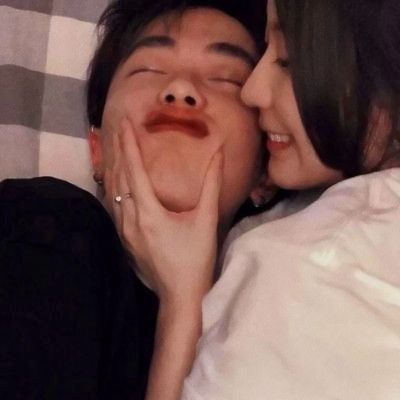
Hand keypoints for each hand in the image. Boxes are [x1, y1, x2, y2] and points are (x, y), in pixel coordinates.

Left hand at [106, 119, 222, 303]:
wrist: (180, 295)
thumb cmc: (195, 258)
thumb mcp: (206, 219)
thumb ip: (212, 184)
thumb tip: (219, 154)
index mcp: (148, 212)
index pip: (134, 170)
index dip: (129, 144)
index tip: (125, 123)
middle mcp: (130, 219)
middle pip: (119, 179)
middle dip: (118, 151)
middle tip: (119, 129)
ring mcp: (124, 232)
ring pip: (114, 194)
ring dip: (116, 170)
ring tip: (117, 150)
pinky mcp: (125, 240)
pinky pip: (116, 207)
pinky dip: (116, 189)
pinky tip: (120, 183)